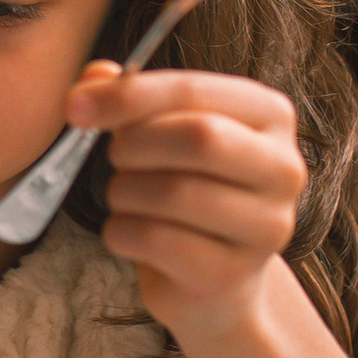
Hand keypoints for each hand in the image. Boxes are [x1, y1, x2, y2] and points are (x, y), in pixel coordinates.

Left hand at [69, 61, 307, 342]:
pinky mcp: (233, 273)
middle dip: (134, 145)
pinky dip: (121, 233)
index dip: (129, 95)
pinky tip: (125, 233)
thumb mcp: (164, 136)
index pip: (195, 90)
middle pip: (198, 137)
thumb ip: (131, 99)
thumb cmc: (188, 190)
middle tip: (114, 158)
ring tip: (124, 197)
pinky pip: (157, 240)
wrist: (214, 281)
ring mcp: (266, 225)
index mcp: (270, 116)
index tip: (74, 106)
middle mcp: (284, 168)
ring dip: (123, 192)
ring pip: (174, 192)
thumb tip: (93, 76)